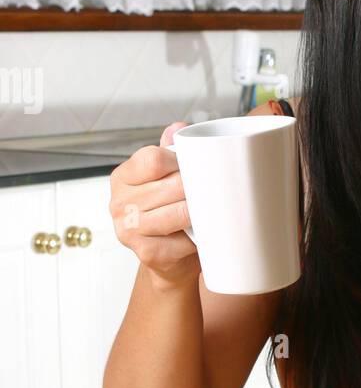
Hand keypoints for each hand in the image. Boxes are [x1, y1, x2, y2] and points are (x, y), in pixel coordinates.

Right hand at [109, 122, 199, 289]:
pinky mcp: (146, 253)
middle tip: (215, 189)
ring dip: (200, 211)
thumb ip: (170, 152)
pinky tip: (202, 234)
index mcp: (123, 177)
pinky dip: (197, 238)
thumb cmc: (169, 212)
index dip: (180, 162)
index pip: (152, 159)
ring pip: (179, 213)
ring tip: (212, 208)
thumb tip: (179, 127)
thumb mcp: (165, 178)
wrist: (169, 260)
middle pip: (171, 185)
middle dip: (197, 187)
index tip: (194, 168)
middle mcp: (119, 203)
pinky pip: (182, 241)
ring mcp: (129, 230)